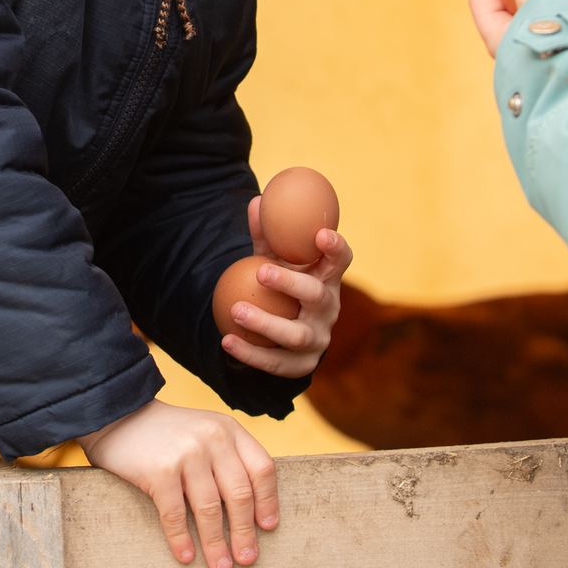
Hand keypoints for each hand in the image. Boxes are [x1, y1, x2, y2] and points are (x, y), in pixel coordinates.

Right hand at [80, 400, 279, 567]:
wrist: (118, 416)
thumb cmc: (167, 434)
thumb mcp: (205, 432)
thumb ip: (228, 458)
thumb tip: (252, 512)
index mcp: (229, 430)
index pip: (262, 469)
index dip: (268, 501)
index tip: (267, 528)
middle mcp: (212, 438)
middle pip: (239, 494)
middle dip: (245, 532)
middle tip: (247, 559)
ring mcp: (186, 453)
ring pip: (210, 508)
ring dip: (217, 543)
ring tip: (221, 567)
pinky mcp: (160, 470)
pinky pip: (175, 514)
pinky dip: (181, 539)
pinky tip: (185, 557)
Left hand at [224, 195, 349, 377]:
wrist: (282, 336)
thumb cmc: (280, 286)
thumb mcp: (273, 260)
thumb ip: (266, 236)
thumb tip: (256, 202)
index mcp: (327, 279)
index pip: (341, 260)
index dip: (336, 248)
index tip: (320, 234)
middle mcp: (328, 309)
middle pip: (317, 296)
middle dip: (291, 283)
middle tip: (261, 271)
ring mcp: (318, 339)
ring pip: (296, 335)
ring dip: (265, 322)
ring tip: (236, 310)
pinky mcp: (302, 366)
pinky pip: (276, 362)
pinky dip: (250, 353)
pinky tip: (227, 340)